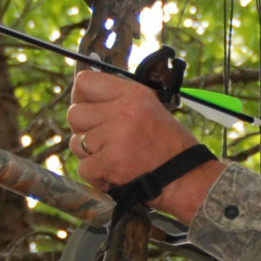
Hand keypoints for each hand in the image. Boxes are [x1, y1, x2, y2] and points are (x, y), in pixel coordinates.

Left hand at [67, 71, 224, 219]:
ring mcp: (115, 137)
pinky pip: (83, 168)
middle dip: (84, 129)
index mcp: (132, 94)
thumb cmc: (168, 146)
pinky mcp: (110, 163)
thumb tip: (83, 97)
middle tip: (102, 140)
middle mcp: (122, 111)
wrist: (186, 178)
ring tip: (114, 157)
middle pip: (74, 114)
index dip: (81, 97)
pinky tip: (114, 174)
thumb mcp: (149, 108)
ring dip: (90, 154)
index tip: (88, 108)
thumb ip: (118, 100)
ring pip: (76, 142)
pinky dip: (96, 176)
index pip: (85, 82)